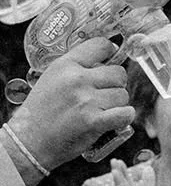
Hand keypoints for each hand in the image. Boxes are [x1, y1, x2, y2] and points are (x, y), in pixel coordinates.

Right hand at [8, 37, 133, 171]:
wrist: (30, 140)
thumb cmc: (43, 110)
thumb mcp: (53, 78)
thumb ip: (77, 67)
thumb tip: (110, 56)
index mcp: (65, 65)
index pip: (101, 45)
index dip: (110, 54)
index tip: (109, 63)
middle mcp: (77, 79)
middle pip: (119, 73)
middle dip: (115, 85)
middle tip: (102, 96)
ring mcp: (86, 100)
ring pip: (123, 95)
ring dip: (117, 104)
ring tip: (100, 111)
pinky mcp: (94, 121)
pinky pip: (126, 114)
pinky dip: (125, 117)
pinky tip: (117, 119)